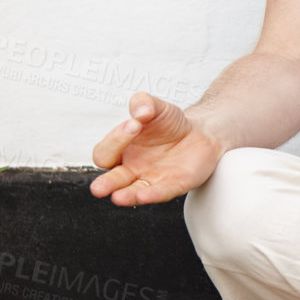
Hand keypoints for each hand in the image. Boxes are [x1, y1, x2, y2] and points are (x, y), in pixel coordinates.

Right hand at [89, 92, 225, 205]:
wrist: (199, 132)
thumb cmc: (170, 124)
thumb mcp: (156, 107)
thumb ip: (143, 102)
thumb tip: (140, 111)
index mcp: (122, 150)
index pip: (106, 152)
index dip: (116, 140)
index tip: (134, 124)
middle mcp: (132, 168)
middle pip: (112, 180)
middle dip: (105, 184)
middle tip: (99, 187)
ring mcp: (151, 178)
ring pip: (134, 192)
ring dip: (126, 196)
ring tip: (118, 197)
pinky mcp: (173, 184)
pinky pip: (161, 192)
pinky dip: (153, 195)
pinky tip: (144, 195)